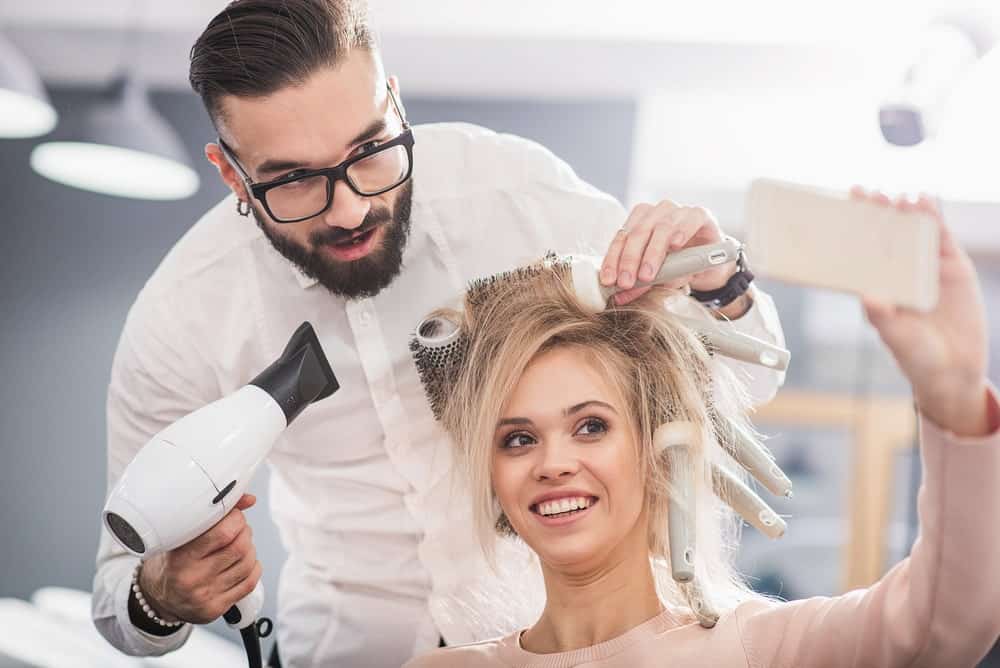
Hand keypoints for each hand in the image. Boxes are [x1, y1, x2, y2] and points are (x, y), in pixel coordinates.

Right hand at [138, 494, 261, 623]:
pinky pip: (250, 583)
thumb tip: (249, 499)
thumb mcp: (179, 536)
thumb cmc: (169, 562)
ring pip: (248, 564)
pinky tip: (241, 562)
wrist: (157, 599)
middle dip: (244, 532)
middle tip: (237, 528)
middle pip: (240, 547)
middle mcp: (192, 579)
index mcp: (180, 558)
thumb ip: (212, 515)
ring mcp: (206, 596)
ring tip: (237, 545)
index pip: (223, 533)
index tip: (233, 514)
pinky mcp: (217, 608)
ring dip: (249, 549)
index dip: (235, 518)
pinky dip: (252, 567)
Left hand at [600, 200, 737, 305]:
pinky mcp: (700, 214)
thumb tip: (619, 296)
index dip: (612, 260)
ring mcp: (678, 211)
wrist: (712, 263)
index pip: (620, 239)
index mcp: (639, 223)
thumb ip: (640, 284)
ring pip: (660, 227)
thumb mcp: (658, 278)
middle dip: (629, 260)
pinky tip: (674, 245)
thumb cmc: (680, 266)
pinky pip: (689, 219)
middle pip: (637, 233)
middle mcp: (656, 213)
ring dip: (652, 253)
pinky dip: (681, 232)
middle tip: (626, 282)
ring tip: (647, 273)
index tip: (608, 280)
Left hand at [856, 188, 991, 436]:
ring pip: (913, 233)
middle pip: (886, 235)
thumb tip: (866, 296)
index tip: (840, 210)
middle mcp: (900, 272)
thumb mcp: (896, 336)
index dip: (852, 230)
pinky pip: (942, 239)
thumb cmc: (916, 355)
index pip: (861, 251)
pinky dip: (934, 219)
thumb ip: (883, 316)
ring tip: (895, 197)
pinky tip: (925, 202)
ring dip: (904, 213)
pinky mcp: (953, 268)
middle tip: (865, 193)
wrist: (954, 370)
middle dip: (876, 214)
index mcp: (879, 284)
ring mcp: (926, 268)